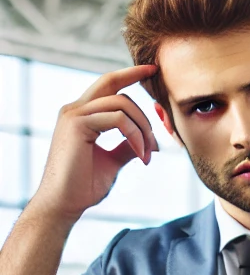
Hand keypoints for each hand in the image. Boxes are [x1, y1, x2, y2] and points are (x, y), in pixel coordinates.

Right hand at [32, 65, 159, 224]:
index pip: (108, 85)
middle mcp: (76, 109)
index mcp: (83, 114)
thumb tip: (145, 142)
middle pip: (114, 85)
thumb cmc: (85, 185)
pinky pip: (118, 119)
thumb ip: (126, 146)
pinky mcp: (76, 124)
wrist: (65, 203)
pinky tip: (142, 156)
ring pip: (122, 104)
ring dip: (143, 129)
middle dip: (143, 103)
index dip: (130, 74)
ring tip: (149, 154)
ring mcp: (74, 114)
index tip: (152, 71)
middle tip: (160, 135)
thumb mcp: (112, 161)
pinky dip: (136, 137)